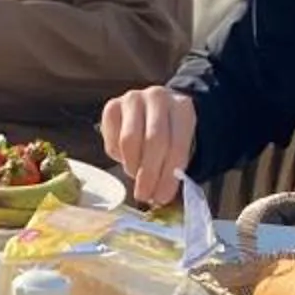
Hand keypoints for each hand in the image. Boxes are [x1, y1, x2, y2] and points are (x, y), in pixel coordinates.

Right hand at [100, 85, 198, 205]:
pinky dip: (118, 157)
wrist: (156, 112)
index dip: (169, 174)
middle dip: (149, 173)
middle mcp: (158, 97)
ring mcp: (133, 99)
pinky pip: (112, 140)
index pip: (177, 144)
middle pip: (153, 141)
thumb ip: (173, 169)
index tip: (162, 196)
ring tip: (137, 176)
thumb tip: (159, 196)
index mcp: (182, 107)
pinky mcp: (112, 106)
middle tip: (145, 195)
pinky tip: (128, 159)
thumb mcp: (180, 147)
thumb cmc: (170, 135)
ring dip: (133, 166)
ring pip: (129, 140)